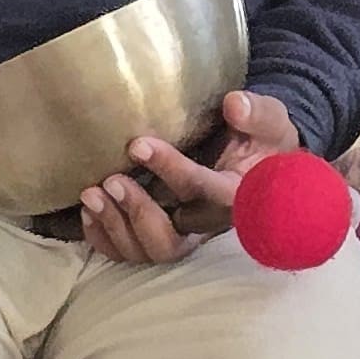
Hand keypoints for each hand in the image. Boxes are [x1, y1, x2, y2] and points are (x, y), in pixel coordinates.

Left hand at [80, 90, 300, 264]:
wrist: (262, 165)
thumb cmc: (262, 141)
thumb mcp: (270, 122)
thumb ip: (258, 112)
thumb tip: (233, 103)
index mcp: (235, 197)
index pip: (204, 192)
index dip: (171, 172)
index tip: (138, 144)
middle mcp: (207, 225)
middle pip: (172, 240)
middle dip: (138, 212)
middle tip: (112, 179)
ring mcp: (184, 235)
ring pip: (148, 252)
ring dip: (116, 226)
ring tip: (91, 194)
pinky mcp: (164, 235)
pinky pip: (131, 254)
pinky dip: (105, 240)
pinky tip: (89, 213)